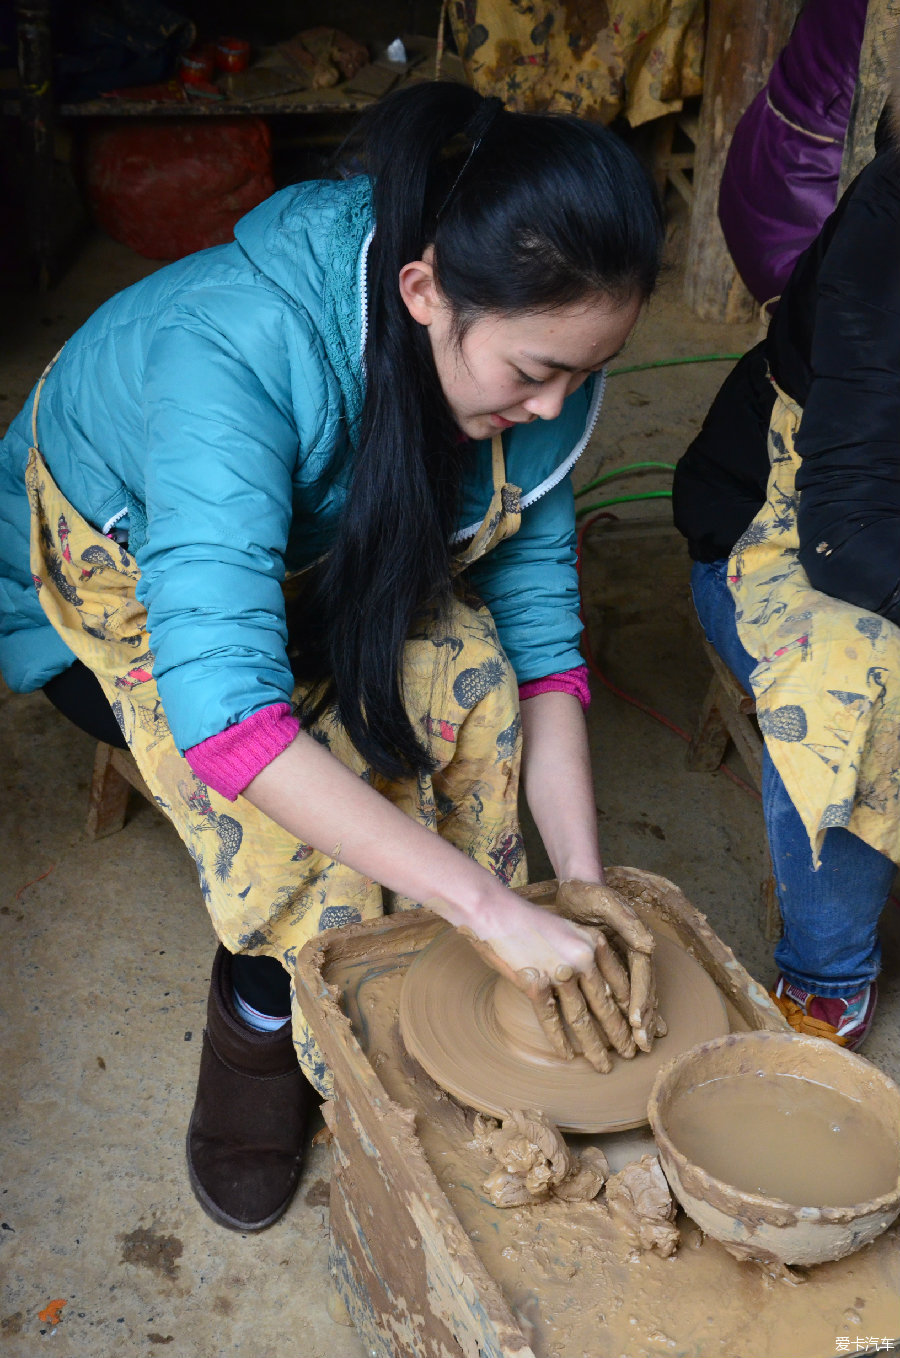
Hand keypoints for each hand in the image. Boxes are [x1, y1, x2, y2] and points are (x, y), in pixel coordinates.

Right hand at [458, 892, 638, 1072]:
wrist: (495, 913)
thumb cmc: (531, 921)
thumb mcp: (569, 931)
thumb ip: (588, 956)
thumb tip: (603, 988)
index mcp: (595, 943)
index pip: (620, 984)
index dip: (631, 1011)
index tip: (640, 1030)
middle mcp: (582, 958)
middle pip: (606, 1005)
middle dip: (620, 1034)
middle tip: (630, 1054)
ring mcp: (559, 973)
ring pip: (582, 1018)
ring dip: (594, 1047)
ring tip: (604, 1065)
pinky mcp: (535, 984)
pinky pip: (551, 1020)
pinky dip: (560, 1041)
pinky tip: (568, 1056)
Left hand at [555, 879, 661, 1052]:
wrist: (576, 886)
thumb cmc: (589, 893)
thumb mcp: (605, 902)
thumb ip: (626, 922)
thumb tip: (649, 945)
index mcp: (637, 941)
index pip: (643, 977)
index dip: (642, 1001)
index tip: (639, 1024)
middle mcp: (635, 953)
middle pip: (644, 991)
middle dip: (646, 1020)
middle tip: (643, 1048)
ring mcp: (624, 960)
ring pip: (635, 995)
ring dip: (640, 1021)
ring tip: (643, 1046)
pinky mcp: (609, 964)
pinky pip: (619, 992)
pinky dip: (624, 1011)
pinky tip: (627, 1028)